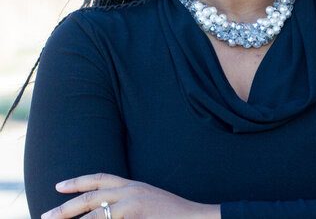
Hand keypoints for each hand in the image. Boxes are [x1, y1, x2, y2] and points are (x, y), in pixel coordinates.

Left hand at [41, 173, 220, 218]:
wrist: (193, 217)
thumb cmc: (169, 213)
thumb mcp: (145, 203)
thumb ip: (125, 204)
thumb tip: (105, 211)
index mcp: (131, 185)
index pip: (99, 178)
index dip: (78, 181)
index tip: (58, 186)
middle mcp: (130, 190)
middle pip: (91, 195)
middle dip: (66, 207)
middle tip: (45, 215)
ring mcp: (133, 203)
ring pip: (95, 212)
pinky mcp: (137, 214)